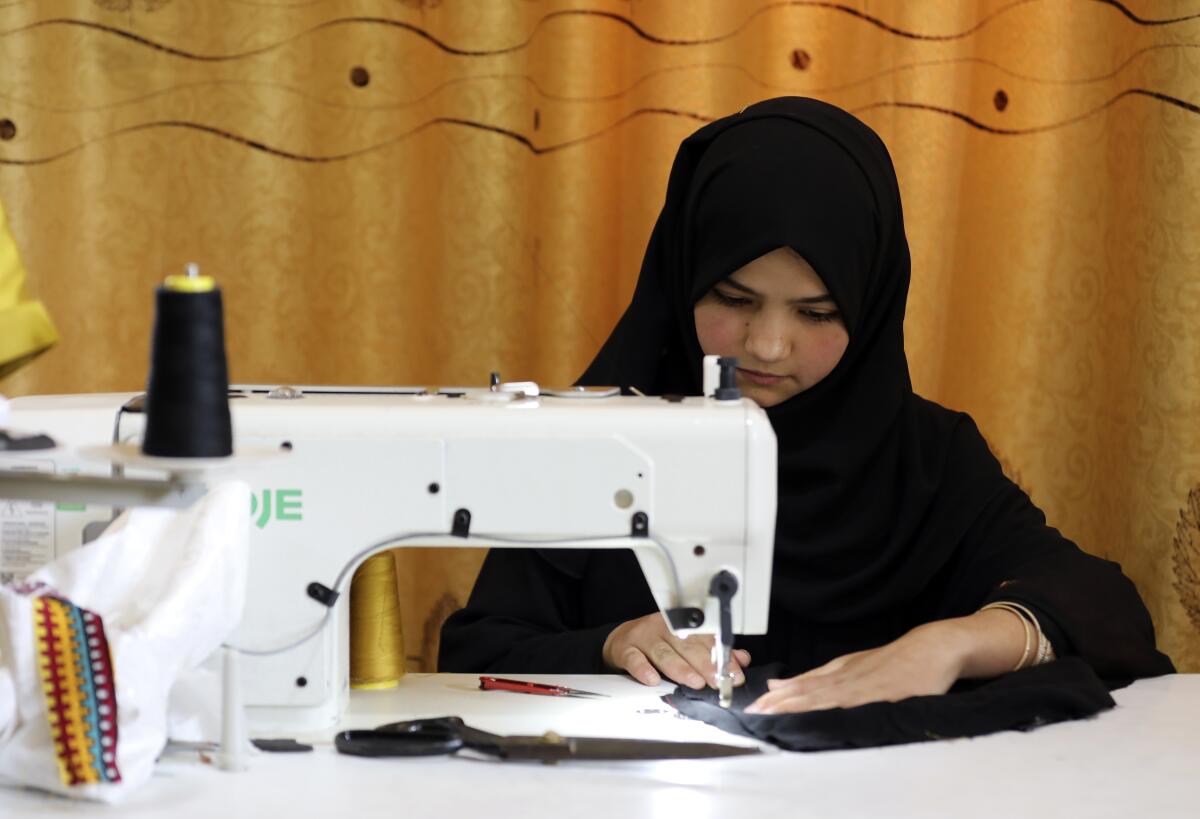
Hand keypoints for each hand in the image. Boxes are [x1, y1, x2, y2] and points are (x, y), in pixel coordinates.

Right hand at [602, 612, 751, 688]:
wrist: (620, 641)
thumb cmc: (658, 644)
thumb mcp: (685, 645)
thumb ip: (713, 652)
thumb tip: (741, 660)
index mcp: (682, 626)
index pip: (706, 639)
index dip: (722, 656)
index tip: (735, 674)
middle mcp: (664, 628)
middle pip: (686, 646)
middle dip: (705, 664)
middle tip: (717, 681)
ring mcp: (644, 638)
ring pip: (663, 652)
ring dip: (680, 668)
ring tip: (694, 682)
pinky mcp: (626, 649)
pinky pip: (634, 658)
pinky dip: (643, 669)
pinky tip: (652, 679)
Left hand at [743, 620, 964, 714]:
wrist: (930, 648)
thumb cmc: (892, 662)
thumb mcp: (850, 666)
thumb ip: (817, 678)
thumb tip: (778, 686)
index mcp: (837, 673)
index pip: (799, 687)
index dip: (775, 698)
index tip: (751, 707)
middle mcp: (845, 678)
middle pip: (806, 692)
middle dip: (777, 704)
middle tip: (753, 713)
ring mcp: (863, 687)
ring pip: (824, 697)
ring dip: (797, 706)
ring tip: (774, 714)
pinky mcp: (883, 695)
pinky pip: (855, 705)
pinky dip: (835, 710)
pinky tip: (821, 716)